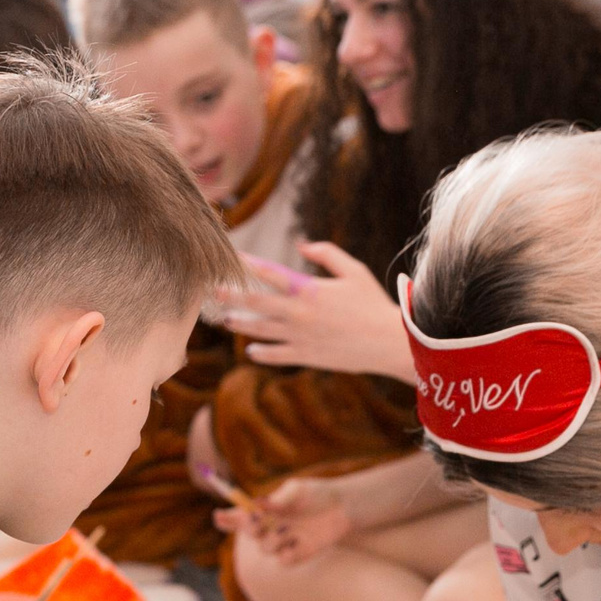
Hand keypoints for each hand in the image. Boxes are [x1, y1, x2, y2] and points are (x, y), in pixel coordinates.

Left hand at [211, 242, 415, 380]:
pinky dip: (261, 352)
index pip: (270, 274)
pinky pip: (276, 355)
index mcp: (309, 290)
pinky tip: (250, 349)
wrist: (389, 343)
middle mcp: (299, 314)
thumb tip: (302, 244)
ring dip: (239, 324)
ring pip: (260, 330)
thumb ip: (327, 254)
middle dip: (231, 296)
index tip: (230, 258)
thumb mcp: (355, 271)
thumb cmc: (374, 304)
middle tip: (211, 290)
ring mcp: (300, 337)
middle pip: (255, 303)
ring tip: (224, 320)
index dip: (247, 264)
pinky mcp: (306, 356)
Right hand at [215, 476, 352, 565]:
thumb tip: (257, 505)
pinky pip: (284, 560)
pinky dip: (289, 552)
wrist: (343, 509)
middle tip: (256, 519)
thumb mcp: (297, 491)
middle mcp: (269, 527)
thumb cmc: (317, 494)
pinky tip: (300, 540)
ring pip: (265, 548)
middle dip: (250, 527)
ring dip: (273, 538)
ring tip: (288, 527)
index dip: (226, 518)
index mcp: (264, 510)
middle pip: (248, 533)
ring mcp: (282, 542)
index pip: (238, 516)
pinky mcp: (297, 555)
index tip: (219, 516)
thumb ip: (278, 500)